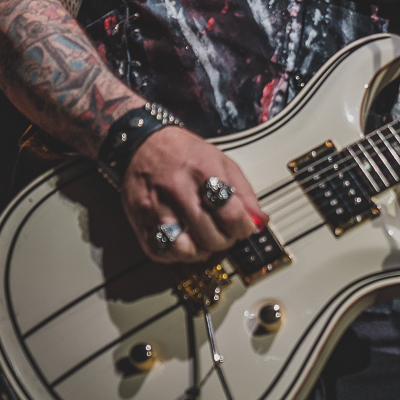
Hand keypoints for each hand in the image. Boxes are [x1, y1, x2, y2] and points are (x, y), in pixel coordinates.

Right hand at [120, 126, 265, 263]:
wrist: (143, 144)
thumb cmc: (184, 153)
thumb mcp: (221, 161)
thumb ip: (243, 192)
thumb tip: (259, 219)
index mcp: (202, 171)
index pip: (230, 213)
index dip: (243, 228)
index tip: (245, 228)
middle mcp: (177, 190)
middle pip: (211, 235)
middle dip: (226, 240)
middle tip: (226, 233)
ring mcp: (156, 207)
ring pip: (186, 249)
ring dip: (203, 251)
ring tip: (206, 240)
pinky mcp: (140, 221)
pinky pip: (162, 252)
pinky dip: (178, 255)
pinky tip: (186, 242)